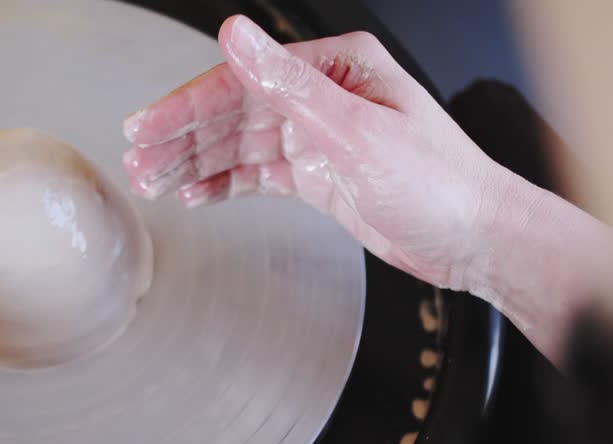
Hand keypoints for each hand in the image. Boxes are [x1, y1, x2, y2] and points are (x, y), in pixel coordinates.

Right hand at [121, 15, 508, 293]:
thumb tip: (236, 35)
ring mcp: (322, 136)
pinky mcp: (322, 175)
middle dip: (182, 136)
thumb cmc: (439, 183)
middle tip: (136, 156)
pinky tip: (195, 193)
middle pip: (234, 111)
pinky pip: (261, 174)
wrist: (476, 240)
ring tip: (152, 179)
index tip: (145, 124)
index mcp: (337, 68)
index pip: (243, 81)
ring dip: (196, 161)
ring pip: (242, 144)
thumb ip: (289, 87)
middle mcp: (325, 96)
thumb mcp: (358, 132)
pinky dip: (226, 184)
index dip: (187, 105)